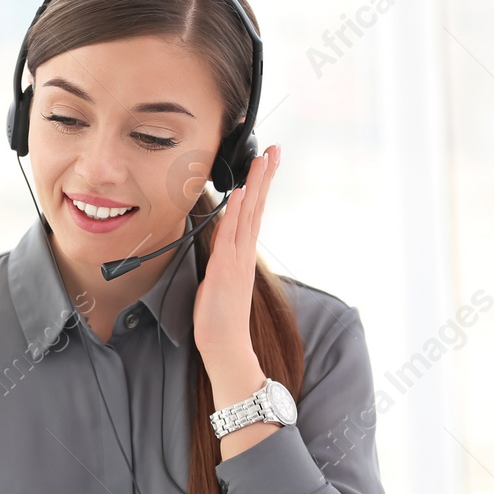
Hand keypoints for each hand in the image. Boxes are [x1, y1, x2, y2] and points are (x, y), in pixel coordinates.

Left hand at [191, 144, 279, 363]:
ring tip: (263, 161)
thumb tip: (219, 237)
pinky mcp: (224, 270)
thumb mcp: (219, 278)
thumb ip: (222, 255)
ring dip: (254, 186)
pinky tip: (239, 194)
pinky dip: (235, 213)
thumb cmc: (220, 315)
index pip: (253, 212)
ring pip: (248, 215)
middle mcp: (243, 252)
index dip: (260, 186)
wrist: (224, 344)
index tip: (267, 163)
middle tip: (275, 149)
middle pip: (256, 206)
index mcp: (242, 253)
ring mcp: (236, 260)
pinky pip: (230, 236)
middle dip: (264, 177)